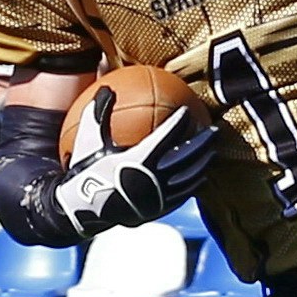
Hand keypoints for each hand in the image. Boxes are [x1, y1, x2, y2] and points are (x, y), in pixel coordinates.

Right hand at [50, 96, 213, 234]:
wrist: (82, 209)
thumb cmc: (85, 170)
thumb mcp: (88, 140)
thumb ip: (98, 113)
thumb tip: (106, 86)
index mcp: (137, 159)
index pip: (166, 136)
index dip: (180, 122)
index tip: (187, 111)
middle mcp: (152, 178)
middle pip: (186, 157)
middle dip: (203, 142)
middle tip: (213, 130)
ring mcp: (158, 196)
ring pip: (188, 178)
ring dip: (203, 163)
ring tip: (212, 152)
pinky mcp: (159, 209)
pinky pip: (182, 195)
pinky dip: (193, 184)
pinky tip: (200, 177)